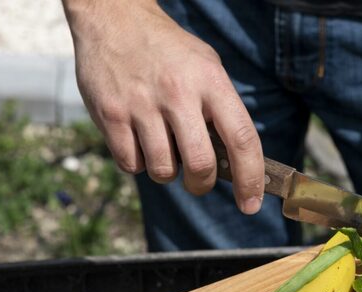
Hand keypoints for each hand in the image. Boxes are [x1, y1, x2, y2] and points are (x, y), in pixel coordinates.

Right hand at [63, 0, 263, 213]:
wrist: (115, 18)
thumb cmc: (169, 52)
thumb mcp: (207, 67)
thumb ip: (221, 111)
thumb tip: (236, 165)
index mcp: (210, 81)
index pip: (241, 139)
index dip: (251, 178)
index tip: (251, 204)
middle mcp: (177, 93)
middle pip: (200, 165)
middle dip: (201, 183)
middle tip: (198, 180)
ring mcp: (141, 104)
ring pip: (163, 171)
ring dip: (167, 171)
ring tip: (162, 146)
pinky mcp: (110, 114)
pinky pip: (131, 164)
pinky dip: (137, 162)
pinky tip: (138, 139)